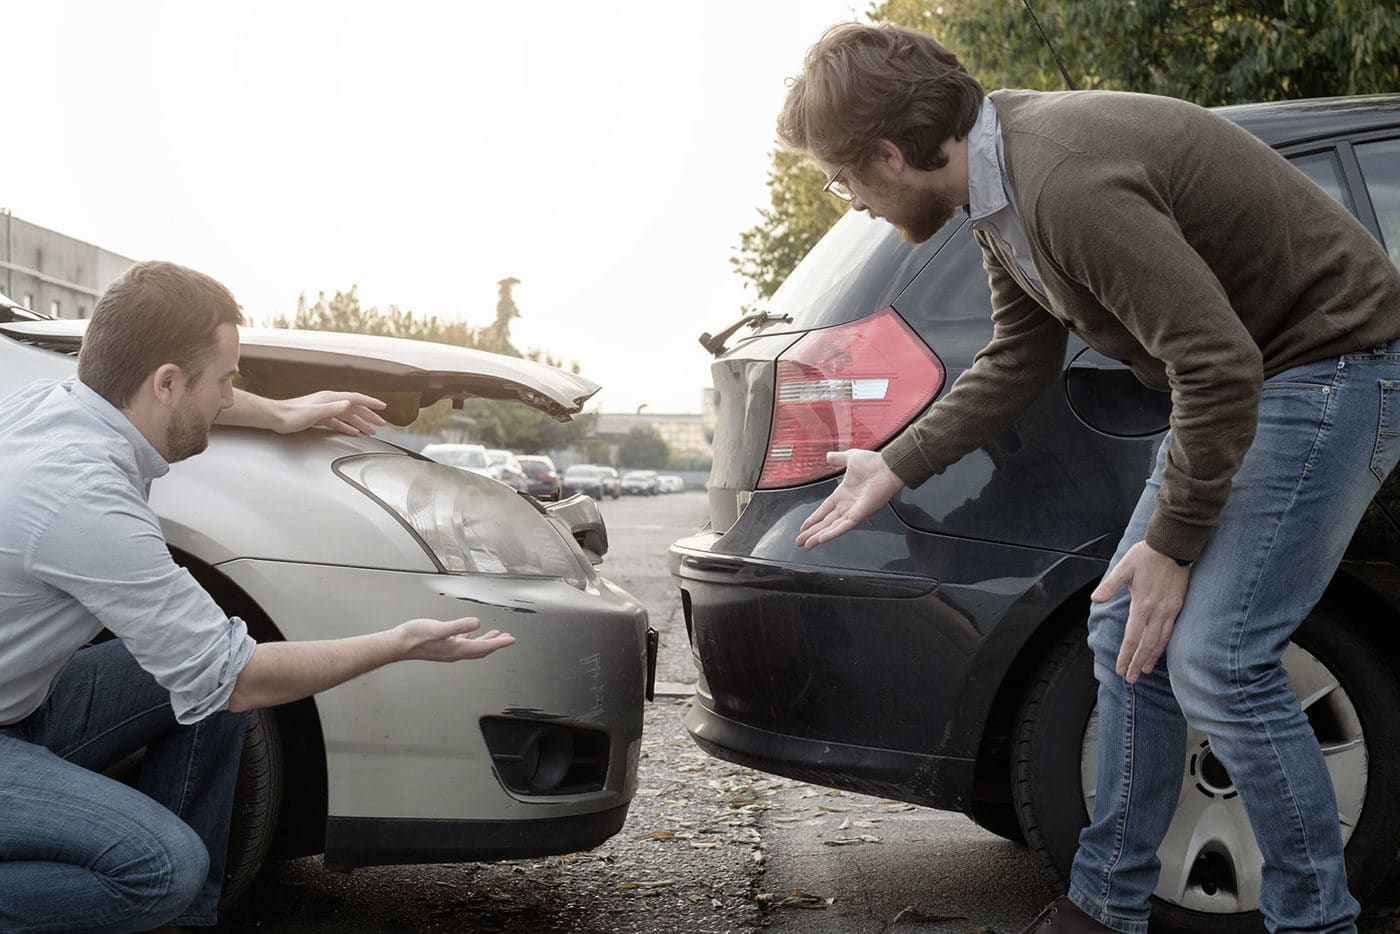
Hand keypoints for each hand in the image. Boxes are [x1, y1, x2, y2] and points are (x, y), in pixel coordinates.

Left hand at [278, 391, 387, 435]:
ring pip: (348, 416)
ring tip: (371, 430)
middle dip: (369, 415)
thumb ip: (332, 408)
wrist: (276, 417)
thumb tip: (348, 404)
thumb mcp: (314, 412)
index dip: (370, 403)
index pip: (356, 399)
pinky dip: (348, 426)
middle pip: (355, 408)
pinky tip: (353, 431)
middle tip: (381, 423)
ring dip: (360, 423)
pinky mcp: (320, 418)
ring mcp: (325, 409)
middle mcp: (330, 402)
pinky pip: (339, 422)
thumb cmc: (291, 415)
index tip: (383, 407)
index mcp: (331, 399)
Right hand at [396, 617, 515, 661]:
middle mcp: (455, 652)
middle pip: (482, 649)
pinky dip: (472, 638)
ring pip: (473, 647)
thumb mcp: (438, 628)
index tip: (511, 640)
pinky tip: (471, 633)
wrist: (398, 644)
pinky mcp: (443, 646)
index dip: (500, 643)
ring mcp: (449, 650)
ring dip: (486, 641)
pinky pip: (463, 643)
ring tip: (496, 635)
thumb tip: (476, 623)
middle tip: (508, 639)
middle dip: (496, 644)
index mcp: (457, 649)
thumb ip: (458, 626)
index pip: (484, 646)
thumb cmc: (415, 637)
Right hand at [795, 449, 905, 547]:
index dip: (814, 518)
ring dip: (818, 537)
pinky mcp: (860, 514)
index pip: (824, 510)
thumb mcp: (850, 458)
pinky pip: (844, 526)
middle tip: (800, 541)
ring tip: (807, 545)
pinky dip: (832, 533)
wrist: (888, 466)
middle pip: (825, 522)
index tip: (804, 527)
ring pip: (832, 527)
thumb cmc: (874, 463)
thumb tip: (828, 456)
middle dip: (812, 532)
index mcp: (843, 494)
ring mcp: (853, 511)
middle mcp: (847, 505)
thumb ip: (838, 459)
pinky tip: (821, 539)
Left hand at [1091, 541, 1190, 684]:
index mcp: (1142, 604)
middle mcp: (1158, 611)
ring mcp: (1170, 610)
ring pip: (1161, 641)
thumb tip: (1095, 599)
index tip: (1120, 669)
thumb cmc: (1146, 555)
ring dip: (1152, 658)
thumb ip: (1110, 585)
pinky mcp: (1178, 607)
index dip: (1126, 656)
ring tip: (1145, 671)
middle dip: (1138, 663)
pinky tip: (1159, 652)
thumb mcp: (1124, 567)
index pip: (1132, 637)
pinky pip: (1171, 632)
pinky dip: (1164, 646)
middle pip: (1147, 645)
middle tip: (1130, 679)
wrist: (1174, 546)